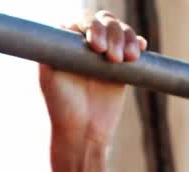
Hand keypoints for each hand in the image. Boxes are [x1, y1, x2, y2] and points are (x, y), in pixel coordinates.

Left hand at [39, 12, 146, 147]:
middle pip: (104, 22)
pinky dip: (137, 43)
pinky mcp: (121, 65)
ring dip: (127, 38)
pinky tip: (139, 50)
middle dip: (113, 33)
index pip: (83, 22)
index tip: (96, 47)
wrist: (84, 132)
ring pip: (120, 30)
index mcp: (68, 44)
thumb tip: (65, 26)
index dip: (93, 28)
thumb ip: (53, 51)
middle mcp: (86, 44)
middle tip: (113, 58)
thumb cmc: (62, 106)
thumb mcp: (49, 78)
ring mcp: (105, 53)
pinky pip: (133, 45)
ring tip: (129, 58)